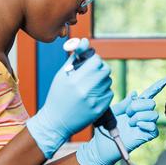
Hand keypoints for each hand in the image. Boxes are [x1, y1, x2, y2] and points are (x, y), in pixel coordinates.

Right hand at [25, 39, 112, 158]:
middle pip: (106, 70)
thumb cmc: (57, 96)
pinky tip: (92, 96)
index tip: (88, 64)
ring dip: (102, 81)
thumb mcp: (61, 75)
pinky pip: (109, 94)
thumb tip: (84, 42)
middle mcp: (86, 90)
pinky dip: (103, 92)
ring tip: (90, 86)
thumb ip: (74, 58)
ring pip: (109, 82)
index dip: (94, 60)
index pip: (96, 60)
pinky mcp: (100, 110)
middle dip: (100, 69)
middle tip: (92, 73)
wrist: (56, 122)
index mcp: (75, 80)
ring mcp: (94, 101)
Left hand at [75, 78, 165, 164]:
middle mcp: (142, 115)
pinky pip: (153, 127)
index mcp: (134, 107)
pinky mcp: (146, 136)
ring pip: (153, 114)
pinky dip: (144, 125)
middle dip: (137, 106)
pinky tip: (136, 127)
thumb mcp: (113, 111)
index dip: (158, 86)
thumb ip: (124, 103)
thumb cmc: (104, 128)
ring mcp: (145, 125)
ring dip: (139, 116)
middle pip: (151, 103)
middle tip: (127, 114)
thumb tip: (135, 93)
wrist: (100, 144)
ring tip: (129, 123)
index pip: (149, 95)